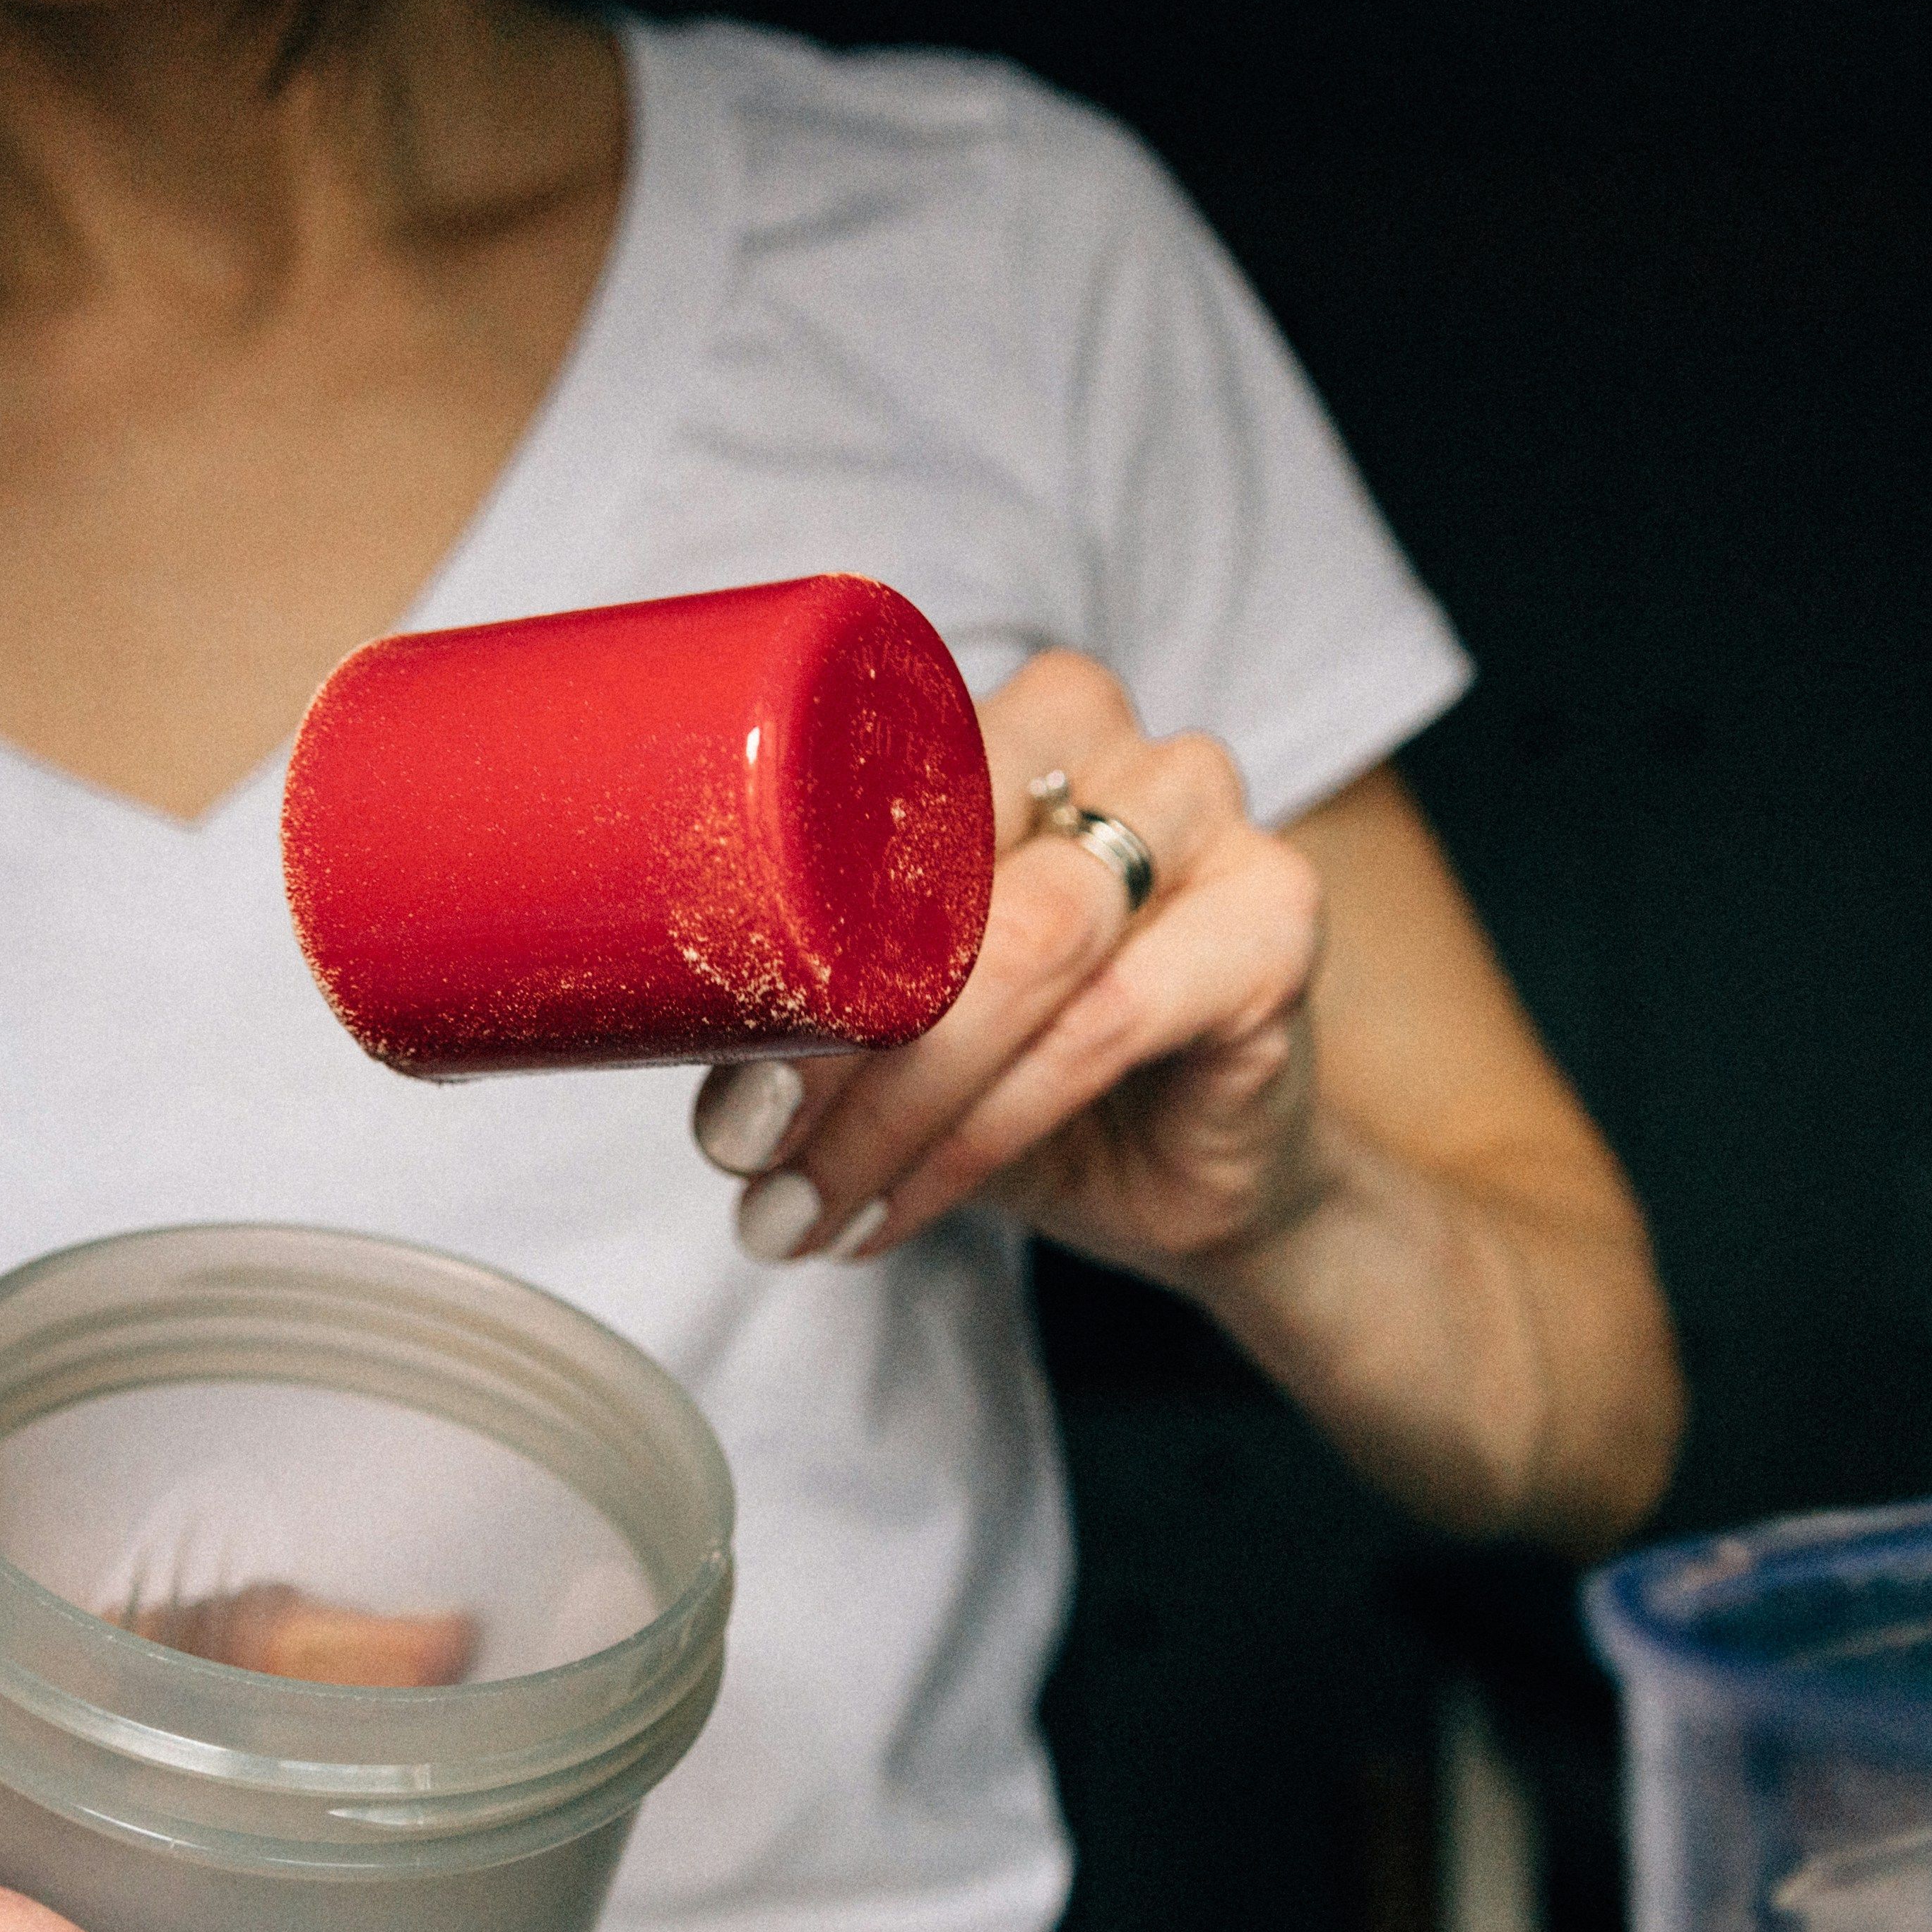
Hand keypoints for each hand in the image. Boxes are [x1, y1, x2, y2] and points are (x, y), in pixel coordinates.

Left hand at [691, 650, 1329, 1286]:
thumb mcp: (889, 1019)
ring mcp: (1209, 821)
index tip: (711, 1093)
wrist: (1187, 1172)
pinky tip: (902, 1207)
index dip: (772, 945)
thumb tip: (657, 1023)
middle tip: (747, 1157)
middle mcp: (1115, 745)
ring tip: (805, 1207)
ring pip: (1023, 950)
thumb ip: (802, 991)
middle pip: (945, 871)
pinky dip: (981, 1136)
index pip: (870, 793)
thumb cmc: (1019, 1068)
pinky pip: (1098, 1028)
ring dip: (893, 1106)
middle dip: (828, 1039)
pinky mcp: (1275, 922)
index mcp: (1006, 723)